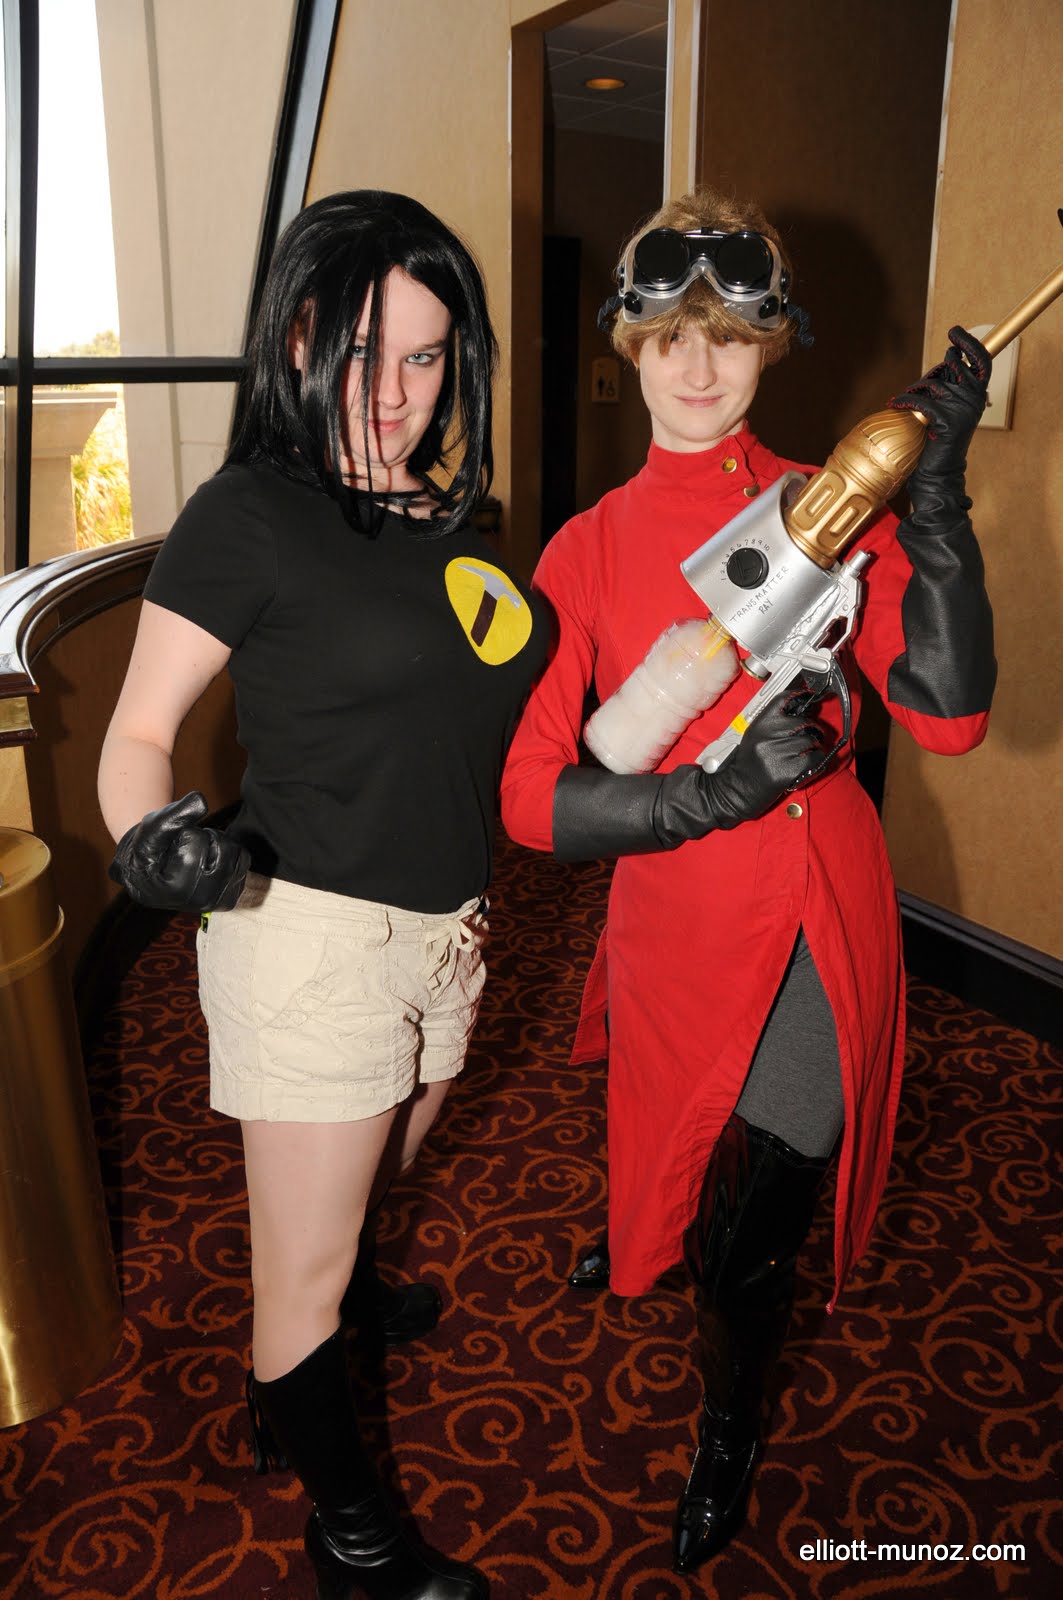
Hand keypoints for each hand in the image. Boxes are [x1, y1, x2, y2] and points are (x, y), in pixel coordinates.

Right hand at [109, 791, 248, 912]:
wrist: (148, 877)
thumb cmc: (146, 852)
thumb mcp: (150, 829)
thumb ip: (173, 814)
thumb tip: (201, 800)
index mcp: (177, 889)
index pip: (196, 840)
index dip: (184, 833)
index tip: (171, 846)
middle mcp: (201, 900)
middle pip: (222, 846)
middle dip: (204, 838)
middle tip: (185, 848)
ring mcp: (217, 902)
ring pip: (236, 852)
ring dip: (218, 845)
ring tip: (196, 854)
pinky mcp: (229, 899)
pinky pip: (243, 862)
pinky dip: (228, 855)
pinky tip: (208, 863)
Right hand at [655, 693, 823, 842]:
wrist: (733, 790)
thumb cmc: (745, 764)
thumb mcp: (754, 736)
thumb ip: (774, 723)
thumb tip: (801, 710)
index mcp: (759, 725)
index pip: (785, 700)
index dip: (801, 696)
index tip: (809, 697)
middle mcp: (768, 736)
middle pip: (805, 722)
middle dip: (812, 730)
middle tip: (808, 738)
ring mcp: (778, 754)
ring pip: (812, 741)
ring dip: (814, 747)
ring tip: (804, 754)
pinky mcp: (788, 771)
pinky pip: (815, 759)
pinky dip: (816, 762)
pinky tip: (807, 766)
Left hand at [890, 325, 990, 501]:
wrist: (938, 474)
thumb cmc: (938, 442)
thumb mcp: (947, 408)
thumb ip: (949, 385)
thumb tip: (948, 358)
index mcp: (977, 396)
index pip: (981, 361)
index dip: (969, 344)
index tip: (955, 331)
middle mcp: (974, 400)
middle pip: (954, 367)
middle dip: (934, 371)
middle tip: (919, 385)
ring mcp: (963, 410)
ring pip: (934, 384)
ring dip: (915, 389)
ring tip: (906, 400)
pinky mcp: (947, 421)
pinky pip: (922, 400)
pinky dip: (905, 400)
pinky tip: (895, 403)